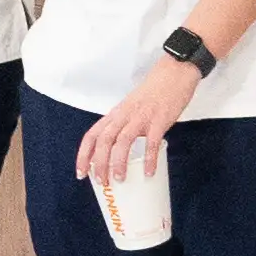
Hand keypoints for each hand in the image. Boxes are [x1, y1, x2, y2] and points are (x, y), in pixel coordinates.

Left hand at [76, 54, 204, 186]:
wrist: (174, 73)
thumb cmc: (153, 93)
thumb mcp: (131, 109)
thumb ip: (124, 126)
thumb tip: (118, 151)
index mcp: (115, 114)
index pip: (91, 136)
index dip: (83, 155)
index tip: (81, 173)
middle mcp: (124, 116)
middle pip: (103, 141)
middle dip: (99, 163)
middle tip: (102, 183)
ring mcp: (141, 117)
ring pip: (122, 141)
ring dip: (119, 162)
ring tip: (120, 179)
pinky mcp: (159, 119)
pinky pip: (151, 142)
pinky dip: (148, 159)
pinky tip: (149, 172)